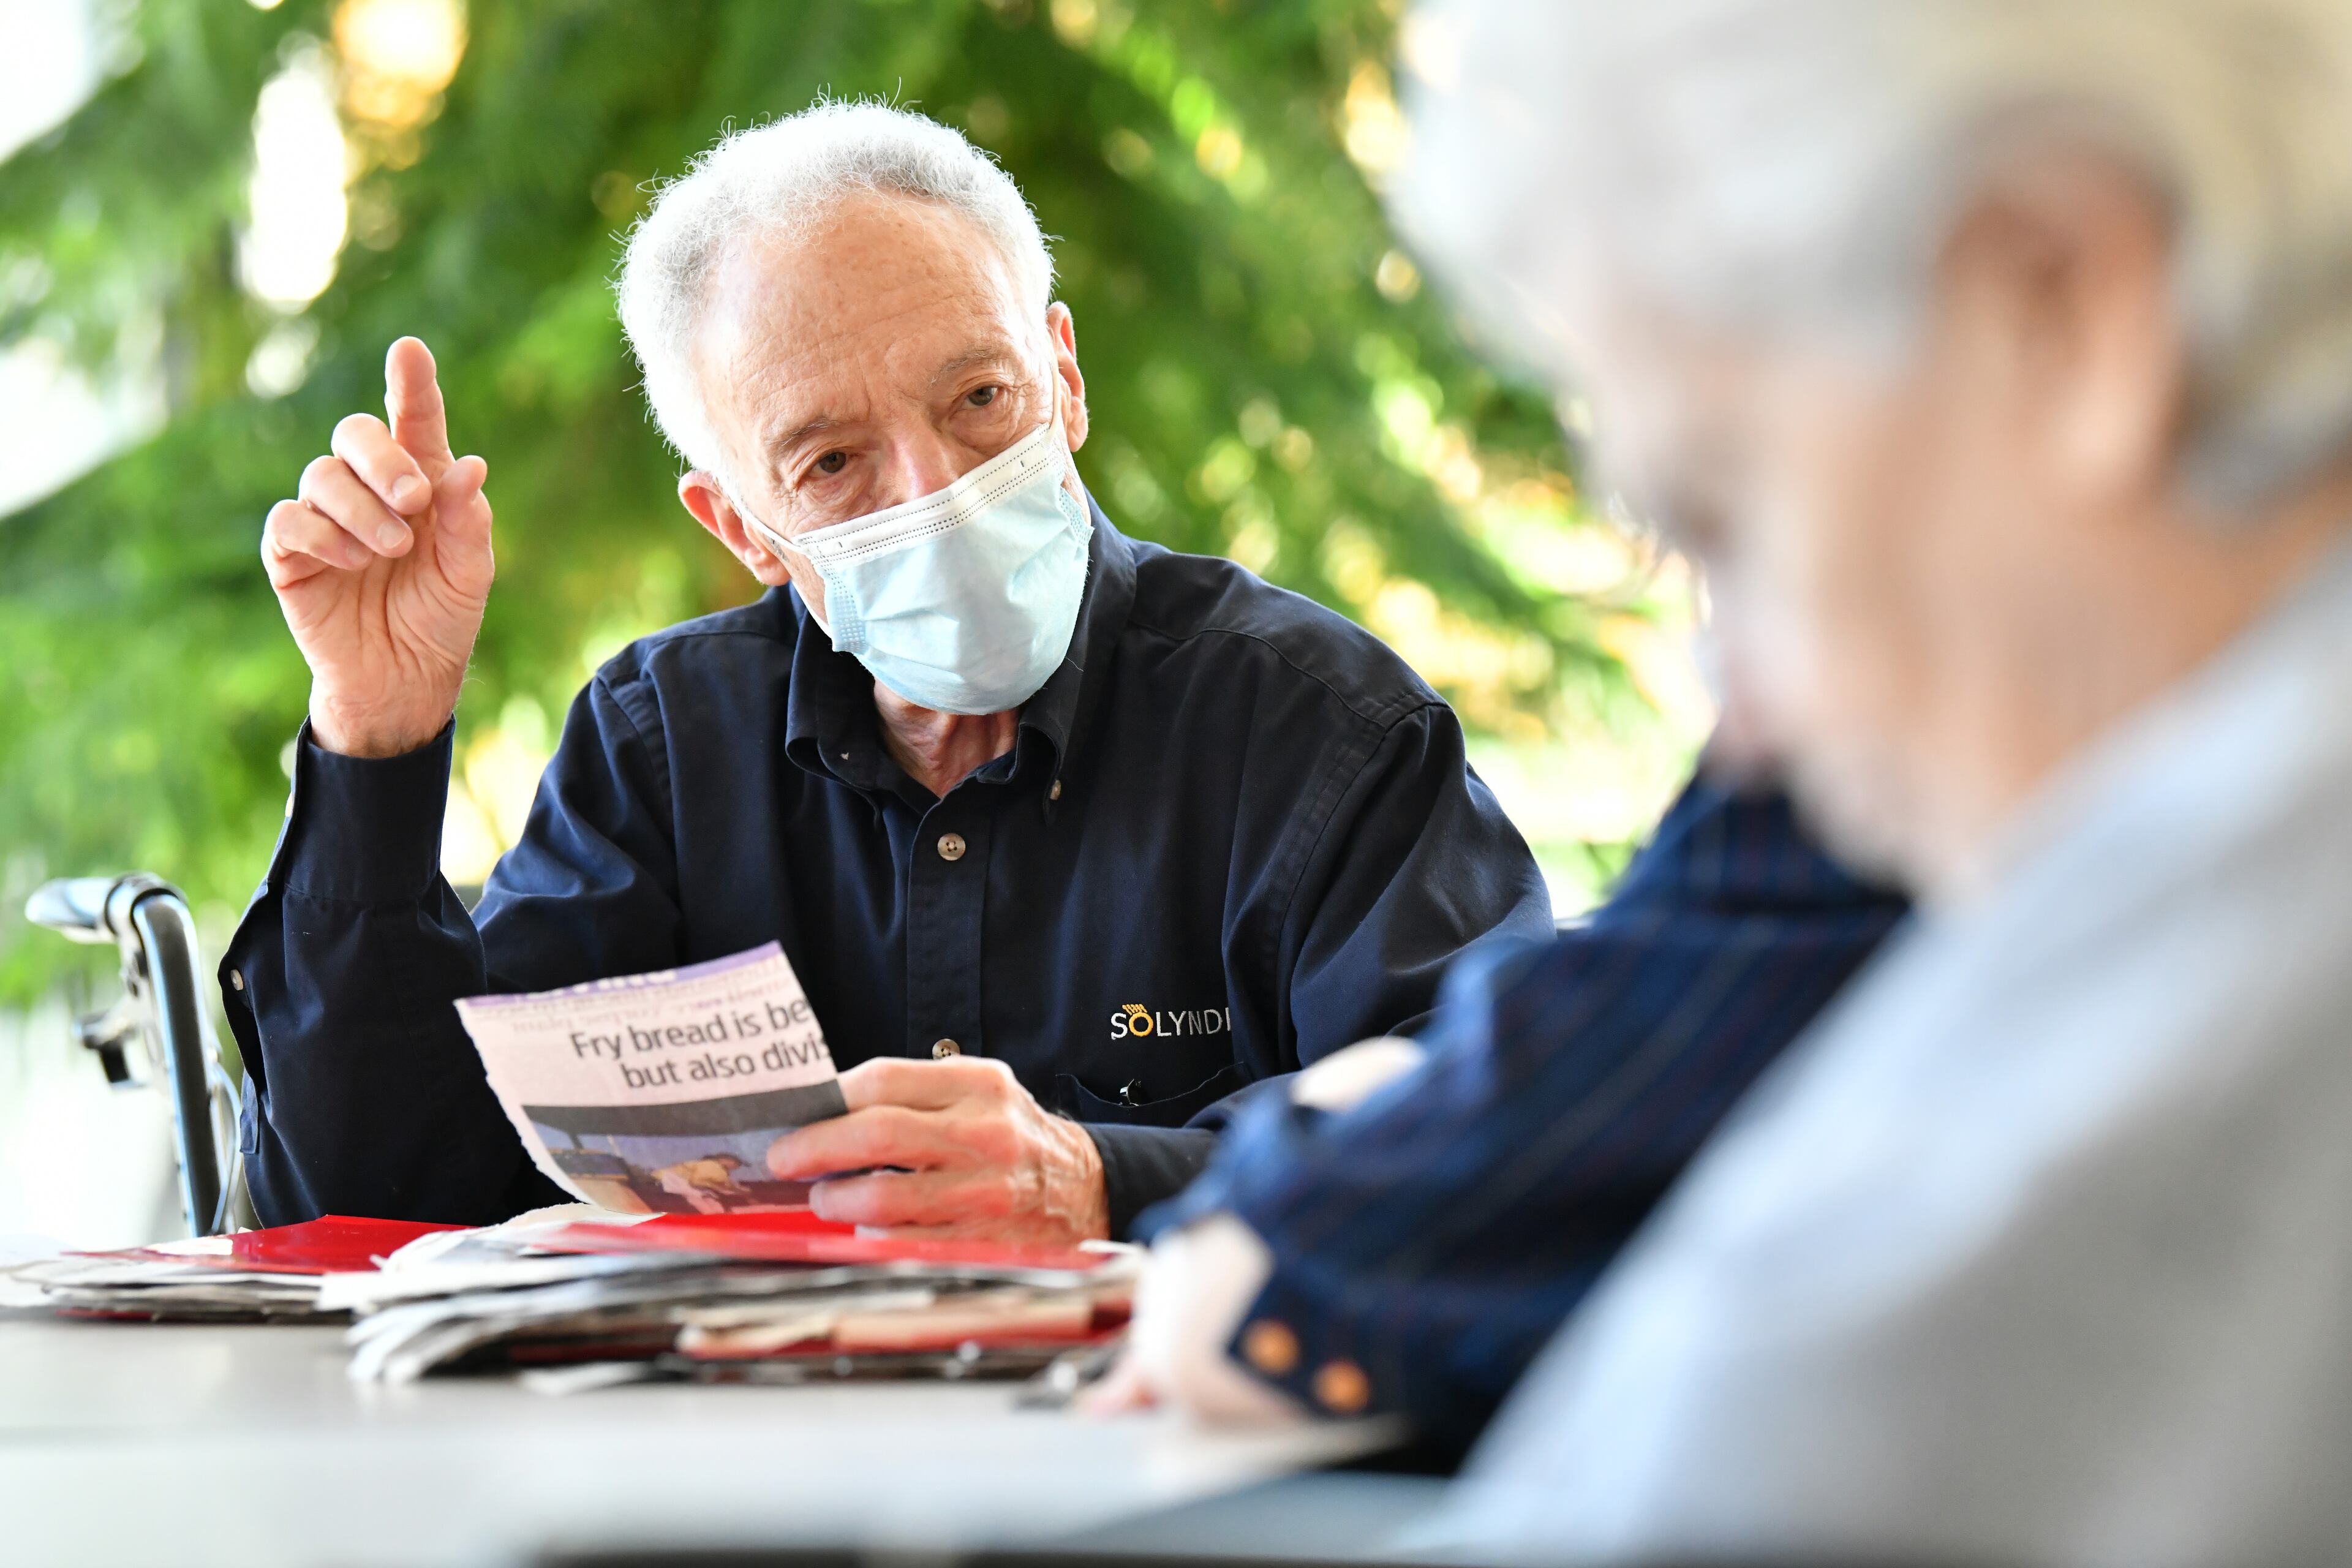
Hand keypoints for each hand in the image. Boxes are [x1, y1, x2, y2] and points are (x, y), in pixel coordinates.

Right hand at [261, 337, 492, 756]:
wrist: (404, 680)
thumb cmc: (440, 619)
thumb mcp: (469, 573)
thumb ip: (469, 520)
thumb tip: (472, 466)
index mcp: (421, 483)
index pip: (414, 420)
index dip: (411, 384)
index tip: (410, 351)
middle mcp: (368, 489)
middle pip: (354, 432)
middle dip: (383, 458)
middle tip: (415, 500)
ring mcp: (325, 517)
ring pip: (321, 475)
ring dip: (360, 508)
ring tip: (390, 551)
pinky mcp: (290, 553)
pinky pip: (289, 520)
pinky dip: (322, 534)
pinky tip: (352, 561)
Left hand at [765, 1058, 1110, 1243]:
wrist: (1087, 1192)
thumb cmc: (1013, 1141)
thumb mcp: (979, 1096)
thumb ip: (915, 1096)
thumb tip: (825, 1111)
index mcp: (980, 1085)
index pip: (883, 1079)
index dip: (828, 1099)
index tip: (794, 1115)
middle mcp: (986, 1134)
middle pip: (877, 1135)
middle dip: (815, 1149)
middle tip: (784, 1159)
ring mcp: (985, 1191)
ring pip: (884, 1199)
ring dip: (838, 1201)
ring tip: (827, 1199)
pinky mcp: (983, 1242)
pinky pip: (905, 1242)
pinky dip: (874, 1236)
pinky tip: (868, 1228)